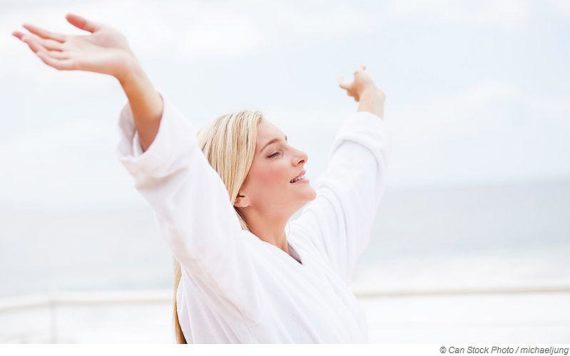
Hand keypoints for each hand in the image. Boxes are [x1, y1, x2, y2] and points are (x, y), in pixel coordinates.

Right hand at [12, 13, 136, 80]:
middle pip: (45, 46)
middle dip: (29, 40)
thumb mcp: (99, 28)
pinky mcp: (79, 65)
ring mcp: (74, 59)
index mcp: (74, 43)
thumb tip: (66, 15)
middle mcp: (71, 51)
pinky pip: (59, 64)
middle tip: (13, 33)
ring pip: (49, 54)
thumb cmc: (118, 46)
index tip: (23, 26)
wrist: (128, 59)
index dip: (37, 32)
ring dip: (35, 48)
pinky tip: (38, 52)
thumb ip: (83, 22)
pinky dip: (48, 59)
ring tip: (23, 39)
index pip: (51, 37)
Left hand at [337, 64, 383, 101]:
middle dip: (349, 87)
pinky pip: (366, 95)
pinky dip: (368, 91)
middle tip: (351, 82)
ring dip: (358, 90)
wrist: (373, 97)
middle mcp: (354, 94)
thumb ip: (359, 67)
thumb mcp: (359, 72)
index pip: (341, 84)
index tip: (341, 76)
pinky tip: (372, 87)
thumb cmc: (364, 85)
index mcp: (349, 88)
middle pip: (348, 92)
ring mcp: (361, 98)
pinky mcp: (369, 99)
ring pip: (357, 95)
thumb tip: (362, 66)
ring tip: (362, 85)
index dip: (340, 79)